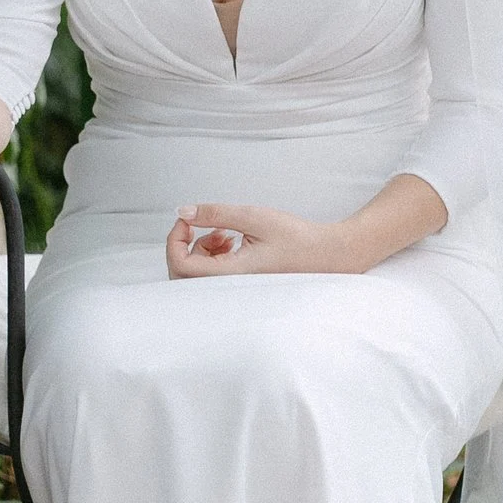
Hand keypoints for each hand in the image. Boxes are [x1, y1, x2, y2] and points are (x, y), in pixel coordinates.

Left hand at [166, 199, 359, 279]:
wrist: (327, 256)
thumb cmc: (296, 238)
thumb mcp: (253, 217)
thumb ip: (215, 214)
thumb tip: (183, 212)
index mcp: (230, 274)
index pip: (180, 266)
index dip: (175, 240)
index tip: (188, 220)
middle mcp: (228, 288)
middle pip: (182, 275)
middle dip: (185, 245)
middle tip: (205, 225)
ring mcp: (233, 290)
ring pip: (195, 275)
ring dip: (200, 249)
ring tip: (225, 232)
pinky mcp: (239, 286)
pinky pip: (211, 276)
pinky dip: (212, 255)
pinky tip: (231, 240)